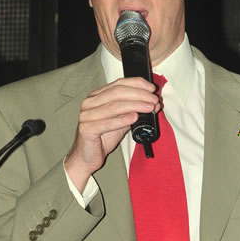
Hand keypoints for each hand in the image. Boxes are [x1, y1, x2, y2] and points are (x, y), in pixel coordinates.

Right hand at [64, 77, 160, 191]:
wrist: (87, 157)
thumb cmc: (102, 138)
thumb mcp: (121, 121)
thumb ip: (133, 111)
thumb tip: (152, 104)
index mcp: (97, 97)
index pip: (118, 83)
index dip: (137, 84)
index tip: (151, 89)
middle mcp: (89, 103)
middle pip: (117, 92)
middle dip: (139, 95)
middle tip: (153, 100)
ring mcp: (86, 115)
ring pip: (113, 106)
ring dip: (135, 105)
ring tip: (149, 108)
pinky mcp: (86, 129)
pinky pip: (107, 123)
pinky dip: (122, 119)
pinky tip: (134, 118)